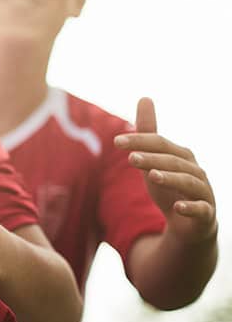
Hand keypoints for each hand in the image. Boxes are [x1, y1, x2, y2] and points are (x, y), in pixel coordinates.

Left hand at [115, 98, 216, 243]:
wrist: (188, 224)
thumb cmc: (169, 186)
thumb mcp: (153, 159)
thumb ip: (148, 132)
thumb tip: (145, 97)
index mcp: (181, 156)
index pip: (160, 143)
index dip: (140, 141)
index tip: (116, 141)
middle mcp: (195, 170)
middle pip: (174, 161)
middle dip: (152, 158)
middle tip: (130, 158)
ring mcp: (203, 192)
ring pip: (188, 182)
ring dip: (170, 178)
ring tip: (151, 176)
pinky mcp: (206, 214)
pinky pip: (201, 209)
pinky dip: (190, 207)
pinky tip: (177, 207)